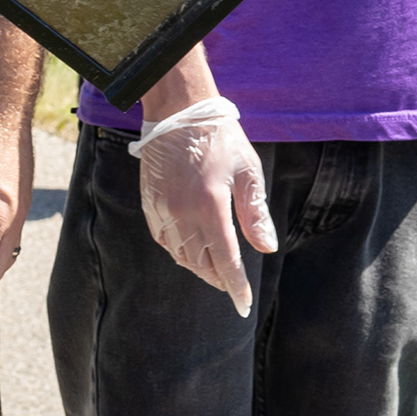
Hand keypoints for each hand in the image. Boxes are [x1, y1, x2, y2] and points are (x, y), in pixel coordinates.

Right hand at [132, 97, 275, 316]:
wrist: (179, 110)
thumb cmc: (220, 137)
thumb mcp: (247, 171)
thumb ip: (255, 213)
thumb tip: (267, 247)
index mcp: (211, 206)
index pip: (225, 260)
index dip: (235, 285)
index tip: (243, 305)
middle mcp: (183, 213)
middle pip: (201, 262)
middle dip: (219, 279)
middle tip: (232, 285)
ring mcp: (163, 208)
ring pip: (181, 255)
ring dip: (198, 268)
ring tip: (214, 271)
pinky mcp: (150, 202)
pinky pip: (163, 239)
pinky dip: (177, 252)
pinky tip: (189, 251)